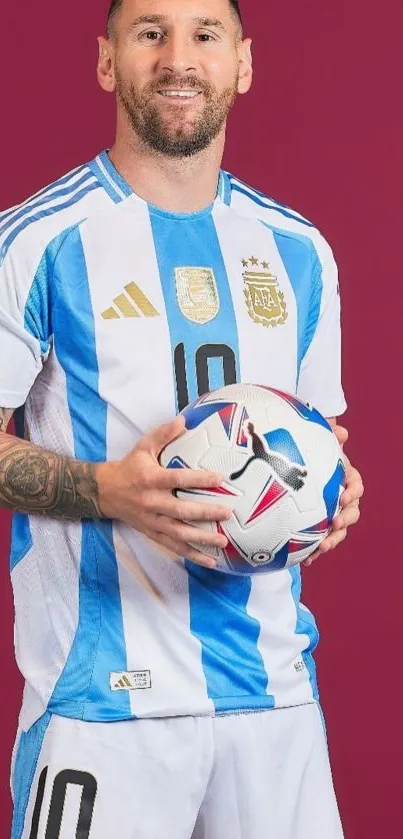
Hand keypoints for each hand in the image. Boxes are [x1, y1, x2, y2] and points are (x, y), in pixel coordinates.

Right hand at [97, 416, 230, 568]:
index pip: (177, 479)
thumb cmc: (129, 467)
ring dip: (201, 539)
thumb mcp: (143, 447)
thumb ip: (163, 434)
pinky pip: (174, 546)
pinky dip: (192, 555)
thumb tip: (183, 420)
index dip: (198, 479)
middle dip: (205, 513)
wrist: (105, 492)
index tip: (219, 478)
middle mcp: (151, 502)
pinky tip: (210, 561)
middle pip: (181, 511)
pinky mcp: (152, 533)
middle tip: (227, 513)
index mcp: (150, 479)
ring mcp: (152, 521)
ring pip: (179, 533)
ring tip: (223, 542)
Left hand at [304, 425, 363, 566]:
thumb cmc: (307, 454)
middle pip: (351, 512)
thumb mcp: (315, 443)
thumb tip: (342, 431)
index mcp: (343, 479)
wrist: (293, 468)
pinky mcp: (317, 528)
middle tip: (334, 525)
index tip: (343, 497)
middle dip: (345, 521)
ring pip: (338, 531)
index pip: (356, 485)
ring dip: (333, 540)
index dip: (353, 492)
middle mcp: (341, 499)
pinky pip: (320, 541)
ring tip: (322, 548)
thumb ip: (328, 436)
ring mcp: (330, 515)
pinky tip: (306, 561)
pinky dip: (315, 552)